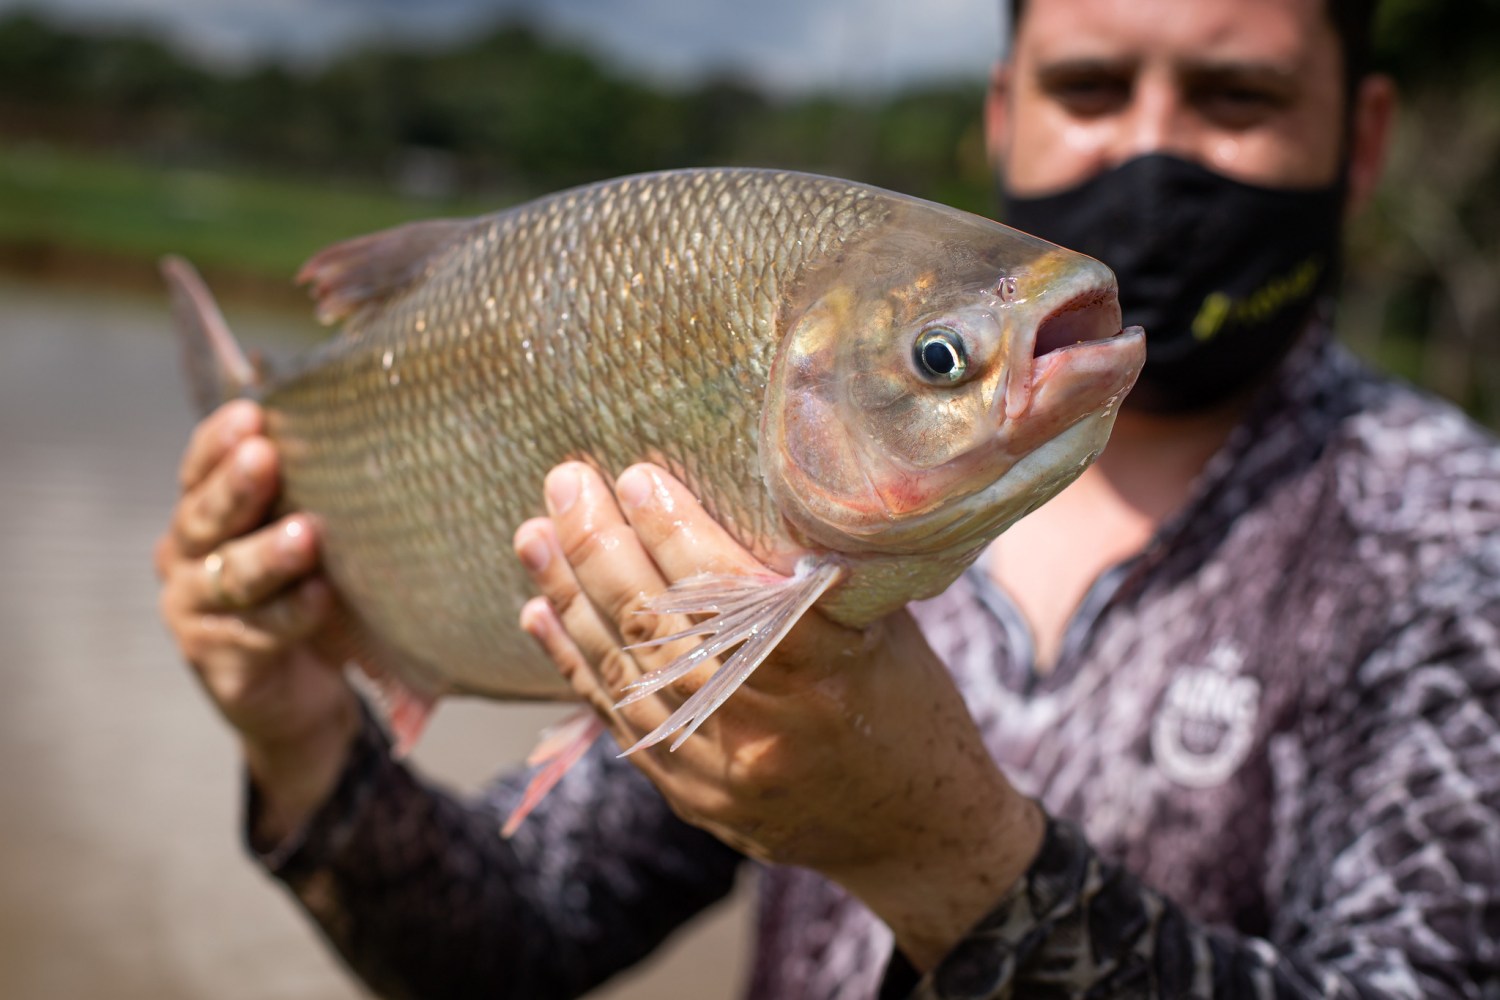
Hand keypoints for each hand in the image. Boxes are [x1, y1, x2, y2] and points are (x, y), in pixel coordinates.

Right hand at [155, 401, 359, 842]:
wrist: (298, 693)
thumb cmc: (307, 590)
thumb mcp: (310, 536)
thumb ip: (319, 496)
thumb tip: (383, 435)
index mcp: (204, 510)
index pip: (201, 465)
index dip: (221, 440)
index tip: (253, 414)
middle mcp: (185, 553)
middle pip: (204, 514)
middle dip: (237, 486)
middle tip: (265, 458)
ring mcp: (193, 608)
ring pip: (230, 575)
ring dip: (269, 554)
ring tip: (306, 535)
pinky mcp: (216, 656)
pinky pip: (257, 631)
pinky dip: (293, 613)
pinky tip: (322, 598)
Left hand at [514, 462, 1043, 969]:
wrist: (919, 831)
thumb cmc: (912, 706)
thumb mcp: (884, 626)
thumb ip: (811, 574)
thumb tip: (734, 487)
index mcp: (825, 669)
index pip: (725, 591)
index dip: (669, 530)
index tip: (633, 474)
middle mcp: (766, 724)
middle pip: (657, 629)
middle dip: (598, 549)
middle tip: (566, 485)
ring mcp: (721, 769)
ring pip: (622, 673)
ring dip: (568, 599)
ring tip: (534, 536)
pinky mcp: (691, 795)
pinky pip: (618, 719)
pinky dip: (573, 661)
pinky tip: (540, 611)